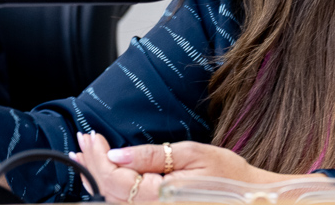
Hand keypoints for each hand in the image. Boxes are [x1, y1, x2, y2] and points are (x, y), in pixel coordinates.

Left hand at [72, 133, 321, 202]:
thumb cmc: (229, 177)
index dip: (97, 157)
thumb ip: (151, 156)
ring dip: (97, 179)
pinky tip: (107, 178)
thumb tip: (116, 154)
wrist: (253, 201)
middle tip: (82, 143)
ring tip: (86, 158)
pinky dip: (112, 192)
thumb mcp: (192, 154)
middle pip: (108, 193)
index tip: (90, 136)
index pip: (114, 178)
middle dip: (91, 166)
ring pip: (114, 204)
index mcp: (159, 197)